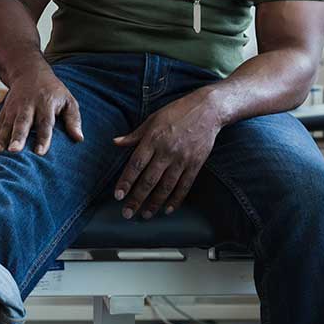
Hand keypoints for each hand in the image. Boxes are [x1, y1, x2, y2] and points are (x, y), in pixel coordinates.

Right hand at [0, 66, 82, 155]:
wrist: (29, 71)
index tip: (40, 152)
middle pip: (22, 123)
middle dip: (17, 137)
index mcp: (45, 104)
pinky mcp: (4, 113)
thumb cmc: (53, 90)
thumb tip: (79, 138)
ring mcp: (13, 109)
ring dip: (0, 141)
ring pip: (6, 126)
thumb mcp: (68, 100)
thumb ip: (73, 119)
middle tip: (14, 151)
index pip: (45, 122)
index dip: (43, 137)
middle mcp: (27, 106)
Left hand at [112, 91, 222, 218]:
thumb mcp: (153, 119)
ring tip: (145, 215)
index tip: (118, 196)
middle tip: (127, 213)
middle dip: (137, 199)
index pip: (136, 164)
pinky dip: (176, 199)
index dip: (126, 182)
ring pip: (166, 186)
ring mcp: (182, 159)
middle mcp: (167, 151)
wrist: (208, 109)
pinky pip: (185, 185)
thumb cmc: (178, 112)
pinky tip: (168, 209)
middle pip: (149, 180)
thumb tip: (116, 142)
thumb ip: (135, 135)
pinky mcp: (196, 163)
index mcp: (153, 139)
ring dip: (154, 203)